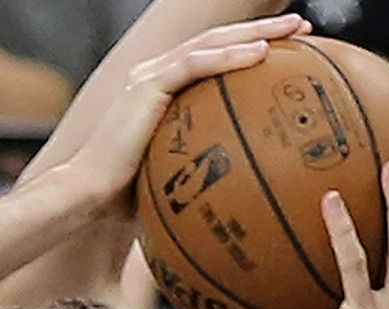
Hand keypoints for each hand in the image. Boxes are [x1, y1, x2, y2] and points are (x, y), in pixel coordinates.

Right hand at [64, 14, 310, 218]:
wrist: (86, 197)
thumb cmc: (123, 199)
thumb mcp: (172, 178)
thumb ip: (201, 173)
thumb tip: (243, 197)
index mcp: (160, 92)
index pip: (212, 60)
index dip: (249, 49)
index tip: (288, 52)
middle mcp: (154, 76)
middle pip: (217, 41)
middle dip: (263, 30)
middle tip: (302, 28)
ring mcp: (149, 78)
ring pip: (211, 43)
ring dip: (255, 33)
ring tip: (294, 29)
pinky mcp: (146, 87)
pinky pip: (195, 64)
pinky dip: (229, 56)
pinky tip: (261, 53)